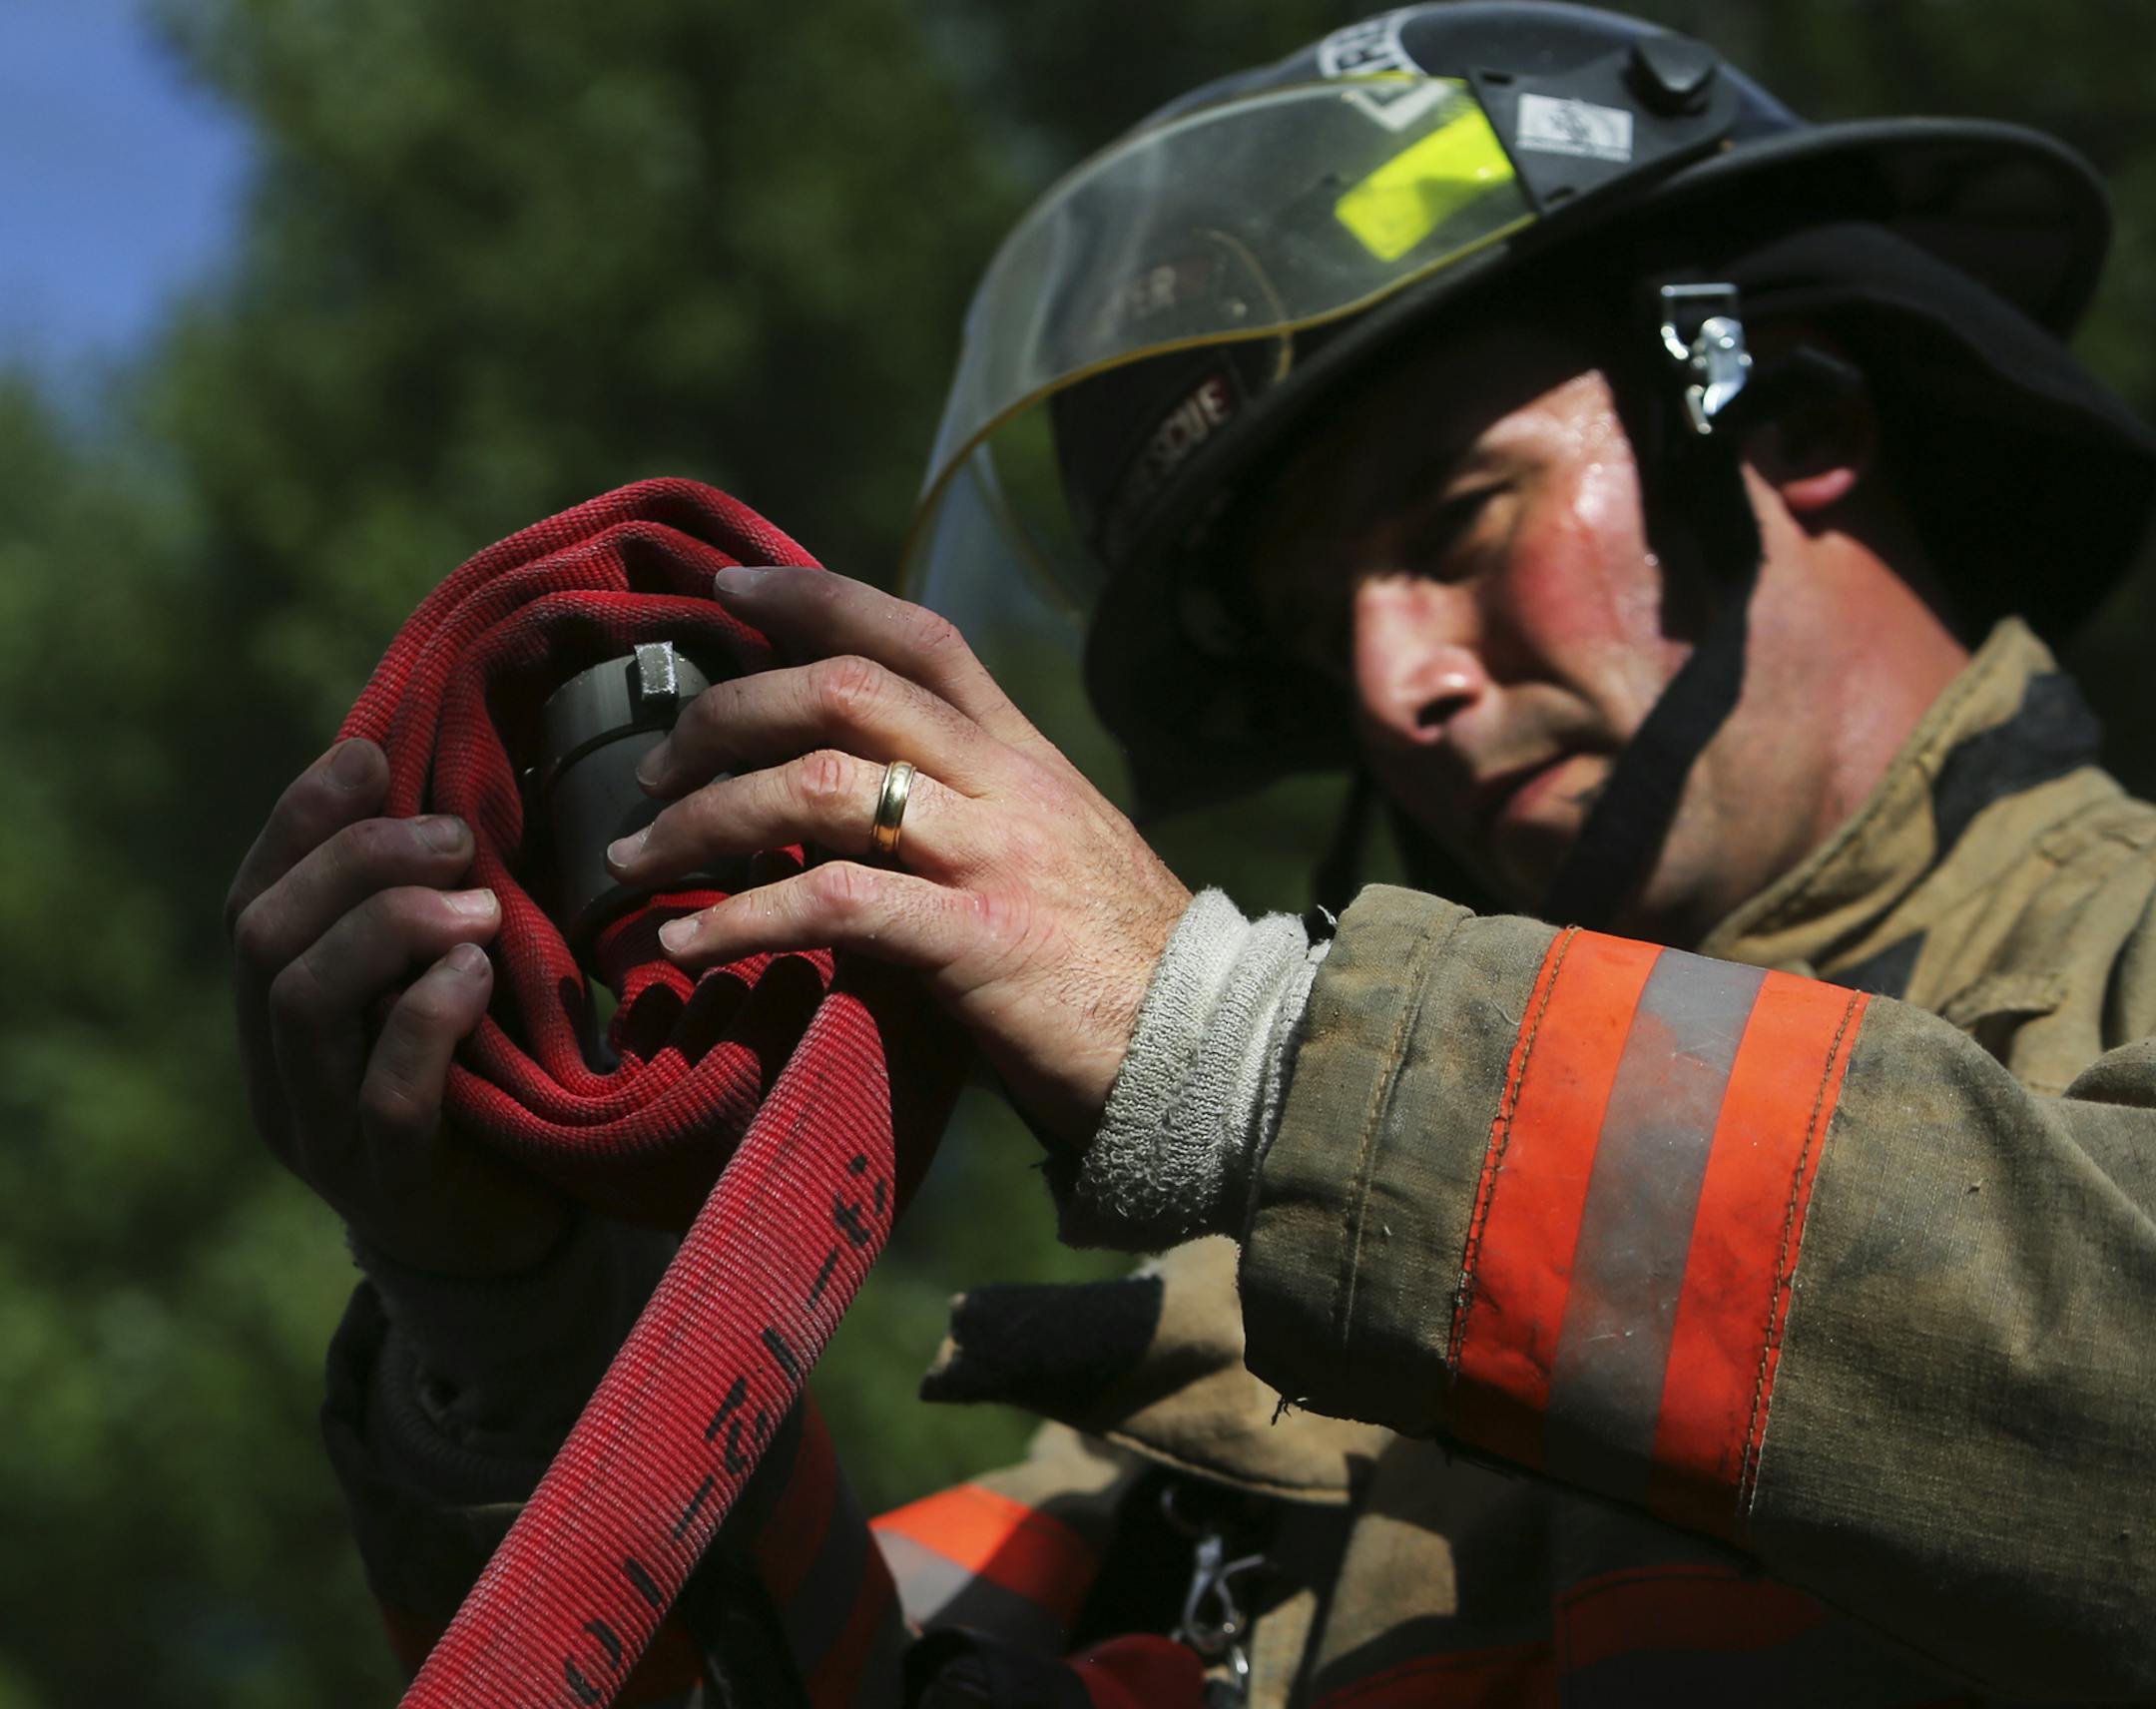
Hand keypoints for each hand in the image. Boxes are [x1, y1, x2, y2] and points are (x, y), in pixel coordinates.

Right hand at [225, 737, 570, 1273]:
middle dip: (356, 862)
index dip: (302, 819)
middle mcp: (278, 1070)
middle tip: (456, 837)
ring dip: (390, 928)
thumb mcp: (445, 991)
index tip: (373, 755)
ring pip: (301, 1002)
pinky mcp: (390, 1184)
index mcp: (279, 1014)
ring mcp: (321, 1133)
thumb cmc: (488, 1089)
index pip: (253, 896)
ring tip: (480, 908)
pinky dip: (428, 1018)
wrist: (513, 1240)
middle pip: (264, 935)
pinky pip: (384, 1095)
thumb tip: (457, 793)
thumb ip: (429, 916)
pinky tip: (477, 974)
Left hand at [605, 568, 1191, 1143]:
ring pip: (821, 788)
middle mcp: (1005, 784)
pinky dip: (741, 918)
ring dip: (705, 817)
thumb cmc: (1115, 957)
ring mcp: (994, 857)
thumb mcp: (1052, 847)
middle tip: (653, 770)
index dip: (814, 596)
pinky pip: (836, 904)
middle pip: (843, 692)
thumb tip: (846, 793)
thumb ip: (966, 806)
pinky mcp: (981, 942)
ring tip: (638, 859)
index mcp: (1022, 753)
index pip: (914, 635)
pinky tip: (687, 944)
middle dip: (725, 714)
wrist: (1207, 1046)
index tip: (726, 587)